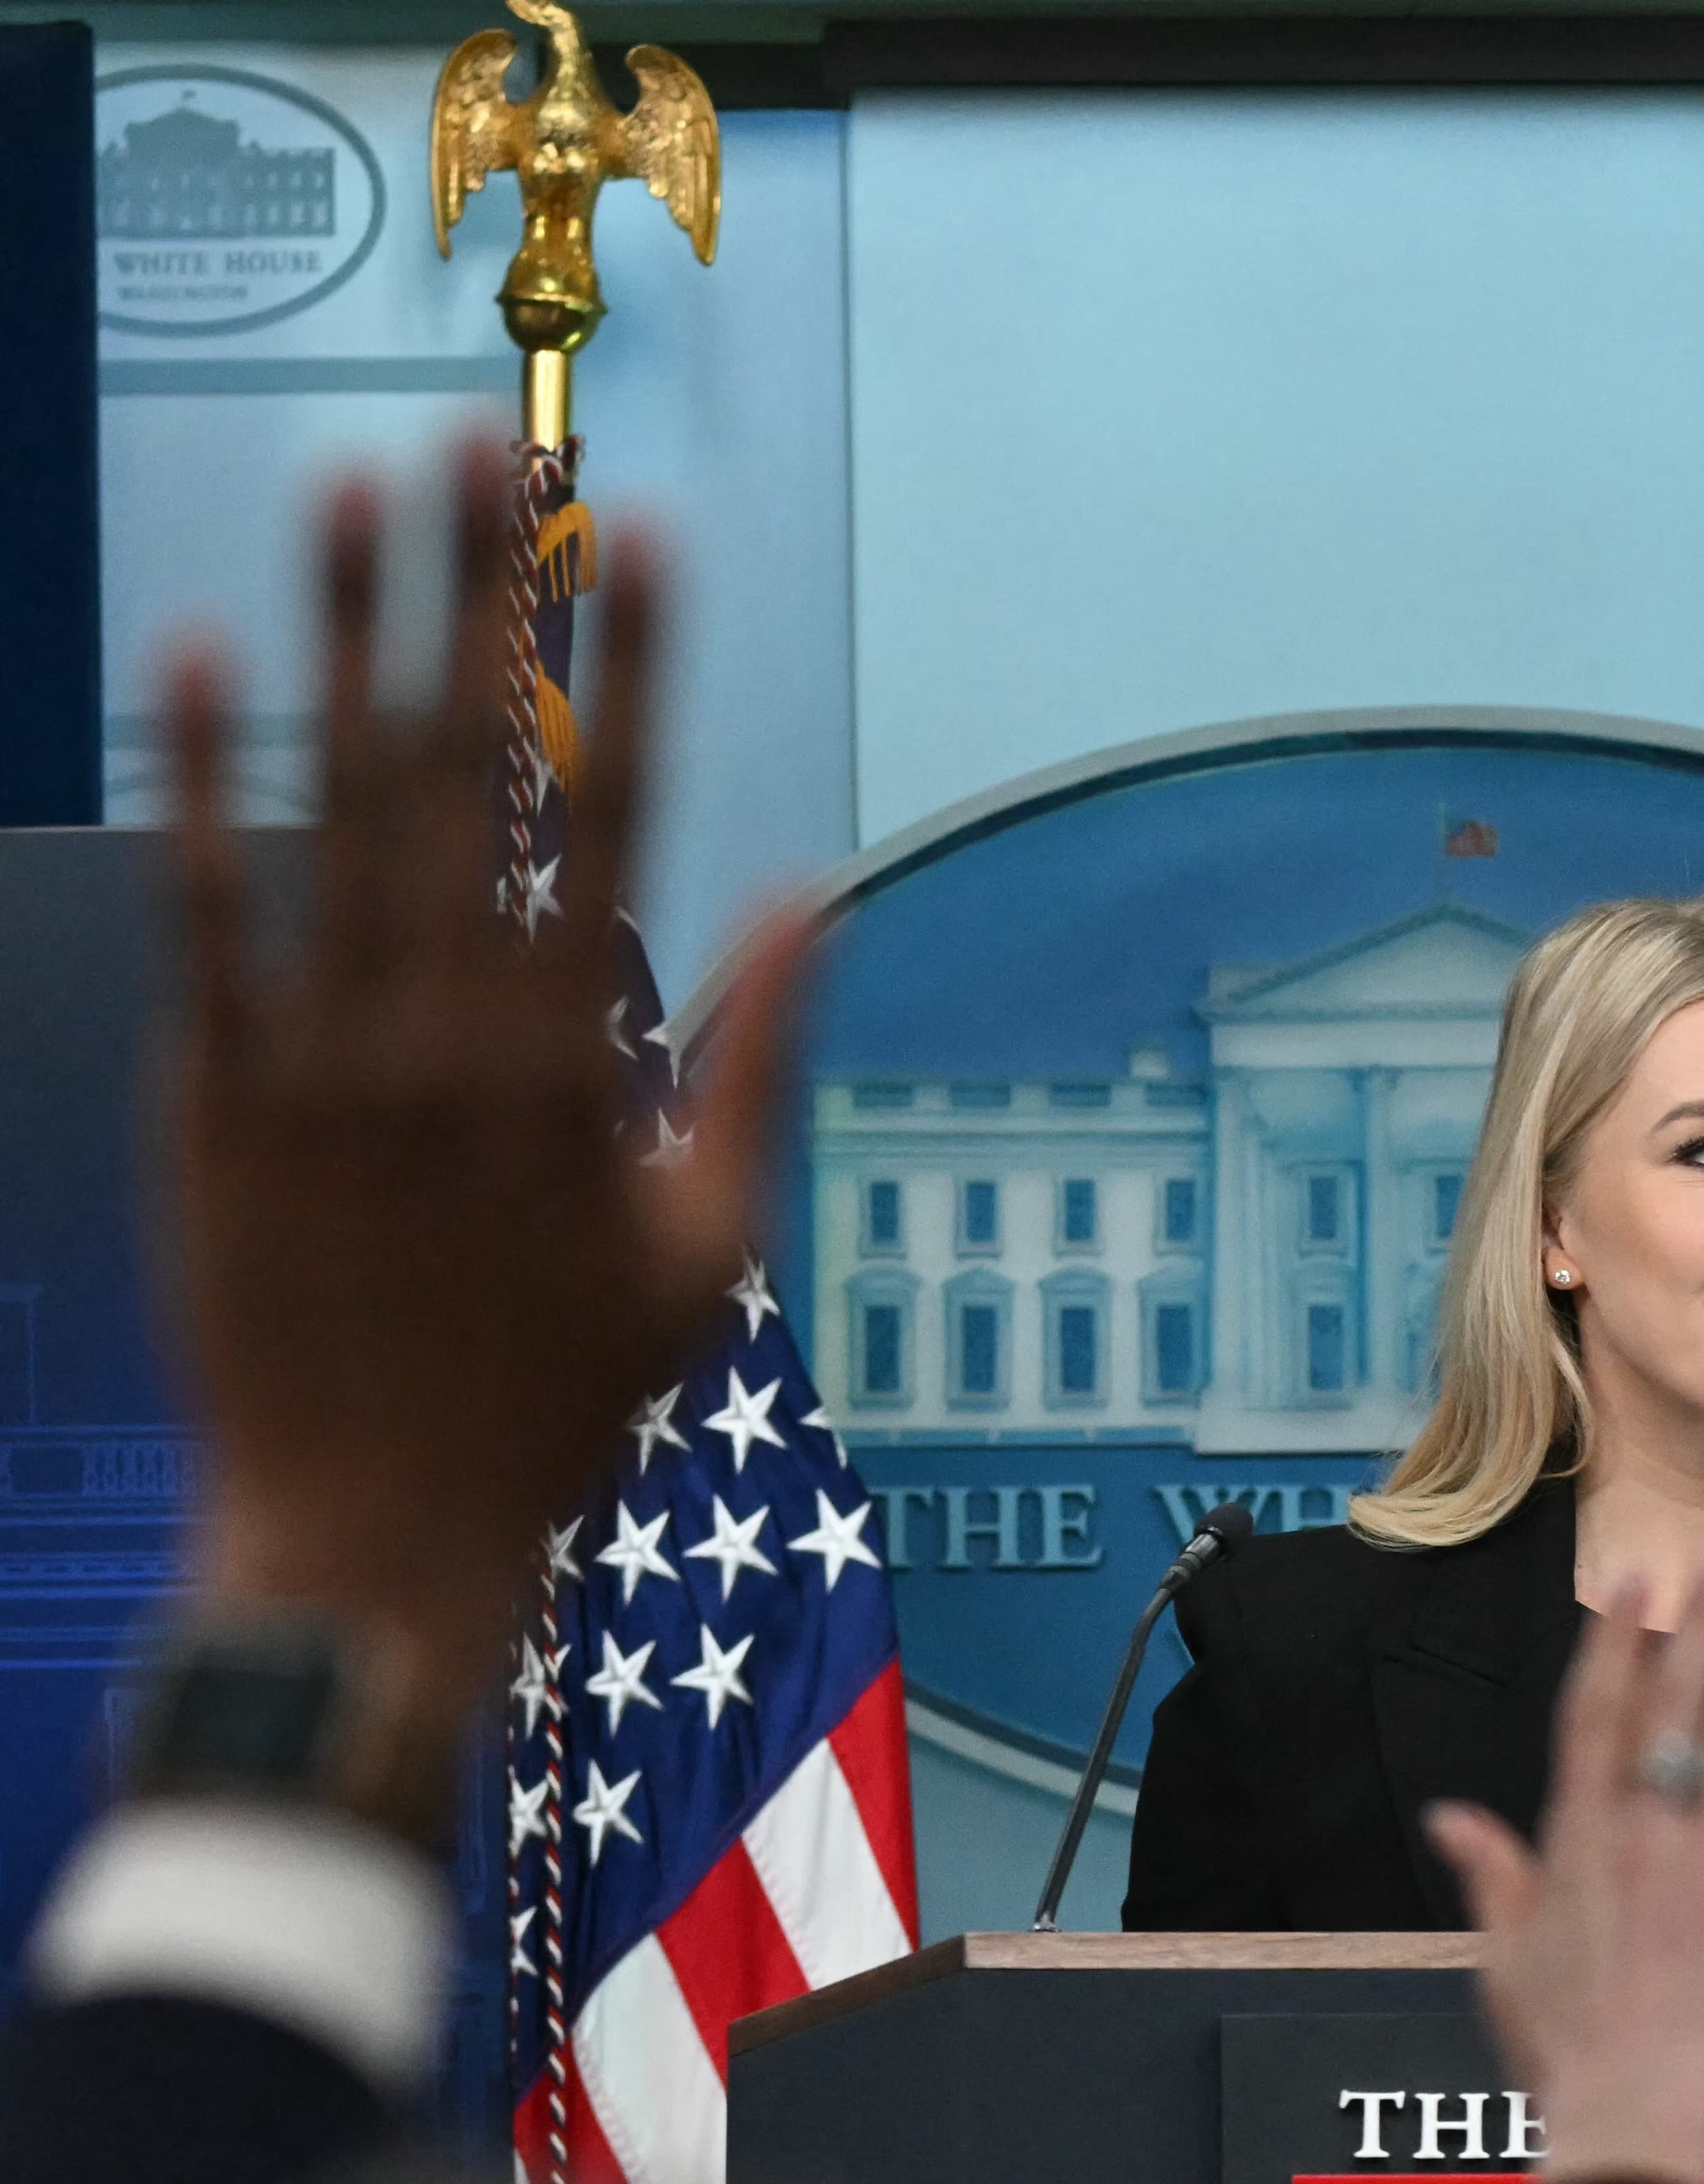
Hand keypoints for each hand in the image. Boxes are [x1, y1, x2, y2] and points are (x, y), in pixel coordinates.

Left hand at [161, 446, 811, 1788]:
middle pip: (468, 769)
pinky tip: (202, 652)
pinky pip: (204, 910)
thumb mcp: (709, 1248)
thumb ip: (760, 1059)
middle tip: (469, 445)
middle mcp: (451, 1033)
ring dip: (346, 637)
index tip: (637, 534)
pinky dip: (201, 780)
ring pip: (339, 807)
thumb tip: (820, 900)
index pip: (619, 815)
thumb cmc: (561, 1402)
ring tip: (351, 492)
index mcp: (582, 1064)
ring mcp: (322, 1057)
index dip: (630, 663)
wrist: (369, 1537)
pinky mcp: (213, 1094)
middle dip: (472, 594)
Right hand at [1425, 1575, 1703, 2183]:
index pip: (1597, 1712)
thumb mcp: (1504, 1956)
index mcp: (1579, 1837)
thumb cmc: (1566, 2046)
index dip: (1615, 1642)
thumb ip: (1490, 1873)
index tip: (1633, 1584)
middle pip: (1673, 1702)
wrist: (1632, 2112)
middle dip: (1695, 1621)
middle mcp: (1648, 1830)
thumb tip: (1448, 1815)